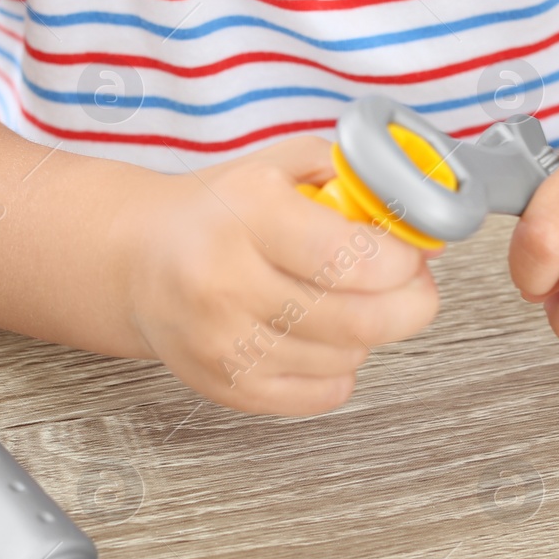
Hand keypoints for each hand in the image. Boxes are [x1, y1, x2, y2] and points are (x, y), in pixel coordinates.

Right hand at [127, 137, 438, 414]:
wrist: (136, 260)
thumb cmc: (217, 212)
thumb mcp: (279, 165)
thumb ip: (353, 177)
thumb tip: (423, 226)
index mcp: (246, 214)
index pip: (349, 256)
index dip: (402, 262)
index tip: (411, 254)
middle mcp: (226, 281)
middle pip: (358, 319)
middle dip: (409, 305)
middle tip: (413, 288)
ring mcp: (223, 342)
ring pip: (346, 358)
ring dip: (367, 334)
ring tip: (346, 304)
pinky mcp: (226, 386)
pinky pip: (321, 394)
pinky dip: (340, 369)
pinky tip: (323, 338)